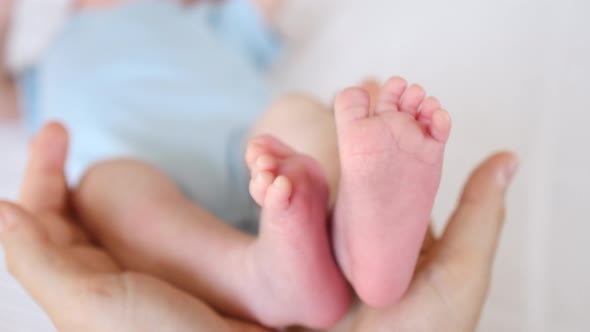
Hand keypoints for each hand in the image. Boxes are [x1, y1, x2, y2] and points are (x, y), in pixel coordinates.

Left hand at [0, 123, 270, 331]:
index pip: (39, 219)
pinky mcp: (161, 276)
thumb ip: (39, 258)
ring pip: (93, 223)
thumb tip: (2, 208)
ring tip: (87, 159)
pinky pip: (131, 234)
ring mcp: (127, 277)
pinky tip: (136, 198)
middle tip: (60, 130)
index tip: (57, 130)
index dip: (42, 172)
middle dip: (53, 171)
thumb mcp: (89, 302)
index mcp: (68, 285)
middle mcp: (92, 280)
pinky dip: (124, 209)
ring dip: (85, 188)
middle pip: (60, 216)